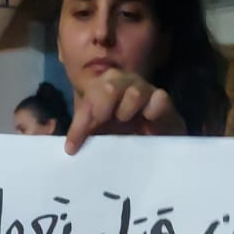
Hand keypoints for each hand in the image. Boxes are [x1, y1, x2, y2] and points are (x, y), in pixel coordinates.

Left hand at [64, 70, 185, 153]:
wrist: (156, 140)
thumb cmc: (124, 135)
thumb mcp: (101, 136)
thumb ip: (85, 136)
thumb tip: (68, 148)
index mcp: (103, 91)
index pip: (88, 100)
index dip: (80, 123)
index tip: (72, 148)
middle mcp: (123, 85)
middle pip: (109, 85)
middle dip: (102, 107)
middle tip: (103, 123)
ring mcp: (145, 90)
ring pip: (134, 92)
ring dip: (127, 110)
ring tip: (127, 122)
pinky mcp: (164, 101)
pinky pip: (160, 98)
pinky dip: (152, 111)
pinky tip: (148, 124)